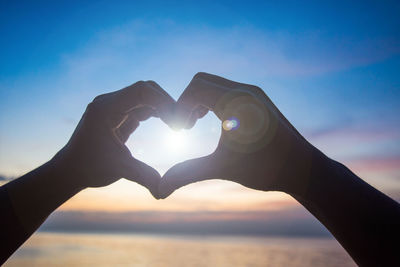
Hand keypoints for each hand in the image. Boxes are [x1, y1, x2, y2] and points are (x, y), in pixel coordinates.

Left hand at [53, 81, 174, 196]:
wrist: (70, 170)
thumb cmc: (88, 168)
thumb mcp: (118, 169)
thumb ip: (143, 176)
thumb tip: (163, 191)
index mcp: (106, 108)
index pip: (141, 91)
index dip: (164, 102)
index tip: (177, 121)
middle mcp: (109, 102)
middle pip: (145, 89)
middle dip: (166, 103)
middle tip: (182, 123)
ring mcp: (113, 106)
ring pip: (145, 96)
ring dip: (163, 107)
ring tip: (178, 125)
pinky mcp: (117, 114)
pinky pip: (141, 106)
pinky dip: (156, 112)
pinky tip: (168, 124)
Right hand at [159, 72, 318, 197]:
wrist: (303, 169)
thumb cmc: (266, 169)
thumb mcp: (222, 168)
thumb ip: (187, 173)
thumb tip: (159, 188)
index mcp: (236, 102)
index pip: (194, 89)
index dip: (179, 108)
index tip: (178, 131)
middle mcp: (245, 91)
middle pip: (201, 81)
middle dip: (187, 101)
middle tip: (184, 127)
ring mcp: (254, 93)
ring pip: (215, 84)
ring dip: (199, 100)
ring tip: (193, 125)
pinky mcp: (258, 99)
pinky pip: (227, 90)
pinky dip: (213, 101)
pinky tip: (213, 122)